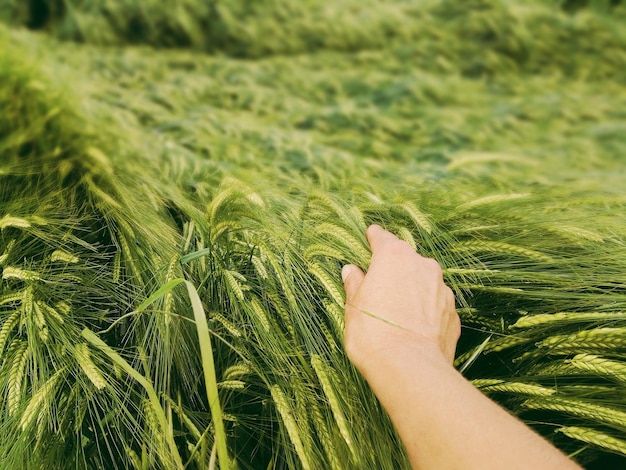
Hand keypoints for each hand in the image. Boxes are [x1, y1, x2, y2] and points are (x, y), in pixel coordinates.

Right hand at [341, 225, 459, 380]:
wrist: (409, 368)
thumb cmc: (373, 333)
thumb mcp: (354, 306)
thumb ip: (355, 284)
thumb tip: (351, 271)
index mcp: (394, 256)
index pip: (382, 238)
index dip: (374, 238)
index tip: (370, 236)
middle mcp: (422, 266)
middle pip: (405, 260)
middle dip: (393, 270)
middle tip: (379, 287)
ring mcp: (441, 289)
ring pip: (423, 282)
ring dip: (412, 291)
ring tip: (397, 313)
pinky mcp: (452, 313)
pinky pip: (435, 305)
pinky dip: (425, 311)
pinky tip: (413, 328)